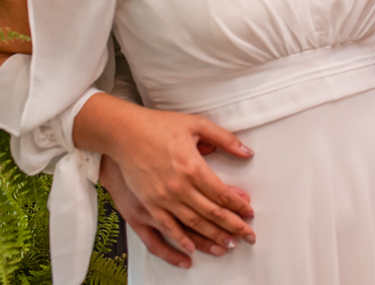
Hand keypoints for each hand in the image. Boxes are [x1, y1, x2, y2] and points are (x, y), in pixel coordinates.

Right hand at [76, 96, 255, 256]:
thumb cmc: (160, 126)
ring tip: (228, 245)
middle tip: (248, 236)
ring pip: (193, 224)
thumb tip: (247, 152)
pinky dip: (180, 240)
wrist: (124, 133)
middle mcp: (179, 187)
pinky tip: (191, 249)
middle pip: (212, 213)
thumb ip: (225, 139)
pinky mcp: (148, 204)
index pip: (222, 194)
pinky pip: (167, 228)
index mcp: (193, 168)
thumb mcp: (197, 125)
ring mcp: (162, 199)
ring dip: (212, 236)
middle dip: (233, 226)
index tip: (250, 213)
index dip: (239, 206)